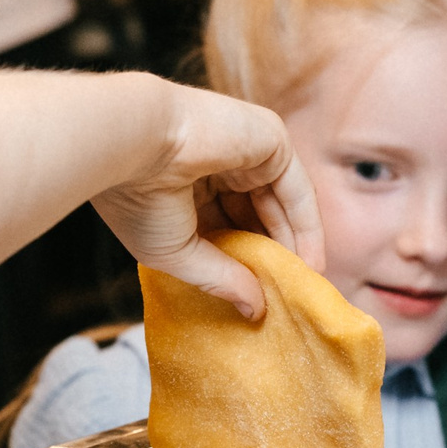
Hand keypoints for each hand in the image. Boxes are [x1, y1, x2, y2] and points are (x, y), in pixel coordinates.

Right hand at [92, 81, 324, 321]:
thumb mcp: (178, 252)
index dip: (243, 261)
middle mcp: (217, 164)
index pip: (225, 226)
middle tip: (288, 296)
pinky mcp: (270, 138)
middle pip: (256, 215)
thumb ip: (220, 278)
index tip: (260, 300)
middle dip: (272, 255)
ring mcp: (245, 149)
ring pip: (279, 204)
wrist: (135, 142)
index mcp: (186, 184)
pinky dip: (307, 225)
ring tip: (301, 287)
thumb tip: (255, 309)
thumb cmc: (140, 198)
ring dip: (294, 246)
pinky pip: (296, 188)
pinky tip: (311, 262)